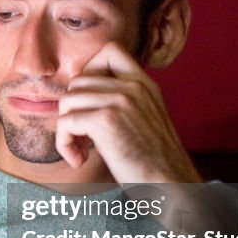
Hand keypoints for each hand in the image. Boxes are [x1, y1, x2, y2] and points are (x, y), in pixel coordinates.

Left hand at [55, 41, 200, 183]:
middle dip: (72, 111)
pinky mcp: (107, 120)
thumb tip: (79, 98)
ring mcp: (121, 100)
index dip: (89, 72)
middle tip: (82, 137)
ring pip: (67, 101)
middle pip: (78, 81)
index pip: (110, 50)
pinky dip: (64, 145)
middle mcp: (134, 86)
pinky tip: (79, 160)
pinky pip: (65, 123)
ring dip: (66, 130)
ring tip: (81, 150)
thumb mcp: (145, 120)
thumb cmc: (154, 163)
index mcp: (145, 84)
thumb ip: (122, 102)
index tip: (90, 103)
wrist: (173, 187)